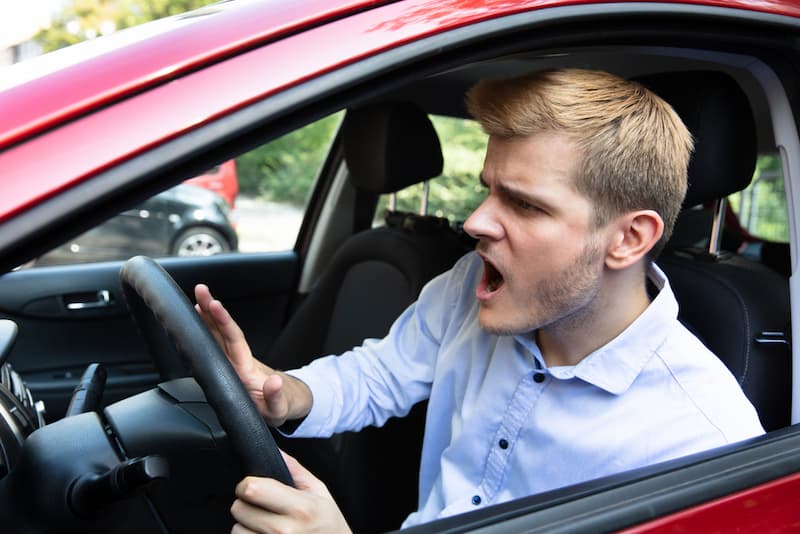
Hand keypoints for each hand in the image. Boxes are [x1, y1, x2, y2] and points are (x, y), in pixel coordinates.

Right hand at [194, 284, 311, 425]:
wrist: (284, 404)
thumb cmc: (279, 406)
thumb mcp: (279, 409)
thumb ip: (275, 396)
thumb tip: (275, 382)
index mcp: (246, 368)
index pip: (233, 339)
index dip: (223, 322)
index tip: (213, 304)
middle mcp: (238, 361)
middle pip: (223, 331)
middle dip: (211, 309)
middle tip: (200, 289)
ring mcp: (233, 362)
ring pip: (218, 336)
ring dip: (207, 317)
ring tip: (196, 299)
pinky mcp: (229, 366)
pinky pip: (216, 344)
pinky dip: (207, 332)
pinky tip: (200, 322)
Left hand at [231, 451, 350, 533]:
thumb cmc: (328, 524)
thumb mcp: (319, 492)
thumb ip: (294, 469)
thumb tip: (274, 450)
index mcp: (300, 507)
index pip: (252, 489)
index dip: (247, 484)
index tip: (253, 485)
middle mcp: (285, 530)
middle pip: (239, 509)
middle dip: (245, 504)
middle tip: (261, 507)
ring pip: (236, 530)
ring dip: (245, 525)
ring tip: (264, 524)